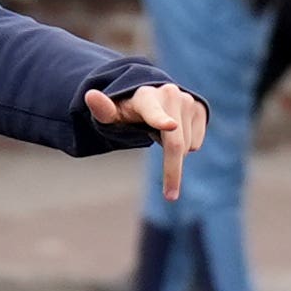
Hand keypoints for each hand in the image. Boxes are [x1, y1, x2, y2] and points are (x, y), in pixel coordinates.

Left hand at [84, 83, 207, 200]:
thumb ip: (102, 110)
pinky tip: (174, 132)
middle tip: (170, 195)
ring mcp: (187, 101)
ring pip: (187, 145)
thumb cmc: (128, 111)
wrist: (152, 95)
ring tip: (160, 135)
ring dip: (175, 151)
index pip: (152, 112)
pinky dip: (186, 145)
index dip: (160, 120)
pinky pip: (196, 142)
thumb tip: (90, 96)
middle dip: (173, 171)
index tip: (169, 126)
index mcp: (145, 97)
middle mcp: (169, 94)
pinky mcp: (200, 108)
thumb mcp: (113, 114)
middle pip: (175, 143)